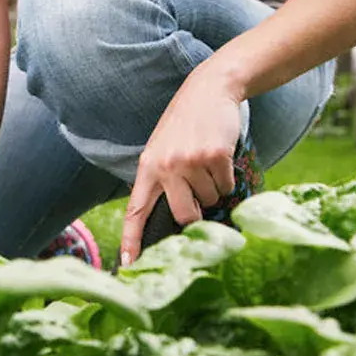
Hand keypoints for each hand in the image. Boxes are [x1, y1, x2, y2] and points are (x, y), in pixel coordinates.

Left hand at [120, 66, 242, 266]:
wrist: (209, 90)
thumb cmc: (184, 124)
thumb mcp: (161, 149)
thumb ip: (161, 180)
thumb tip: (174, 219)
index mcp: (147, 168)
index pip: (135, 211)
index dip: (131, 240)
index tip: (128, 264)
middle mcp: (165, 167)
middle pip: (184, 216)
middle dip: (196, 214)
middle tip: (199, 194)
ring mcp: (190, 162)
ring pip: (210, 200)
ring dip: (214, 187)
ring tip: (206, 161)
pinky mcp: (215, 156)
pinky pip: (227, 186)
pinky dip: (227, 177)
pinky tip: (219, 155)